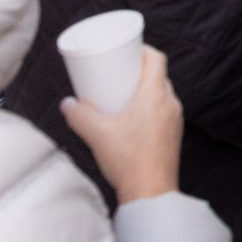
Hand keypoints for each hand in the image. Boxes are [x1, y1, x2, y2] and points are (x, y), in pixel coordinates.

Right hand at [60, 46, 183, 204]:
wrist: (150, 191)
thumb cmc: (129, 159)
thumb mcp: (97, 133)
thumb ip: (78, 115)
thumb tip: (66, 104)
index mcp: (156, 94)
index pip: (157, 59)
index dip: (144, 49)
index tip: (127, 49)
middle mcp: (170, 103)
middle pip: (158, 75)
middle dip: (139, 70)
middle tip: (119, 72)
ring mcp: (174, 120)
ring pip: (161, 94)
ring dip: (144, 90)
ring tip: (122, 94)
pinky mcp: (172, 135)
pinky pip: (163, 110)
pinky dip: (149, 106)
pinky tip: (132, 118)